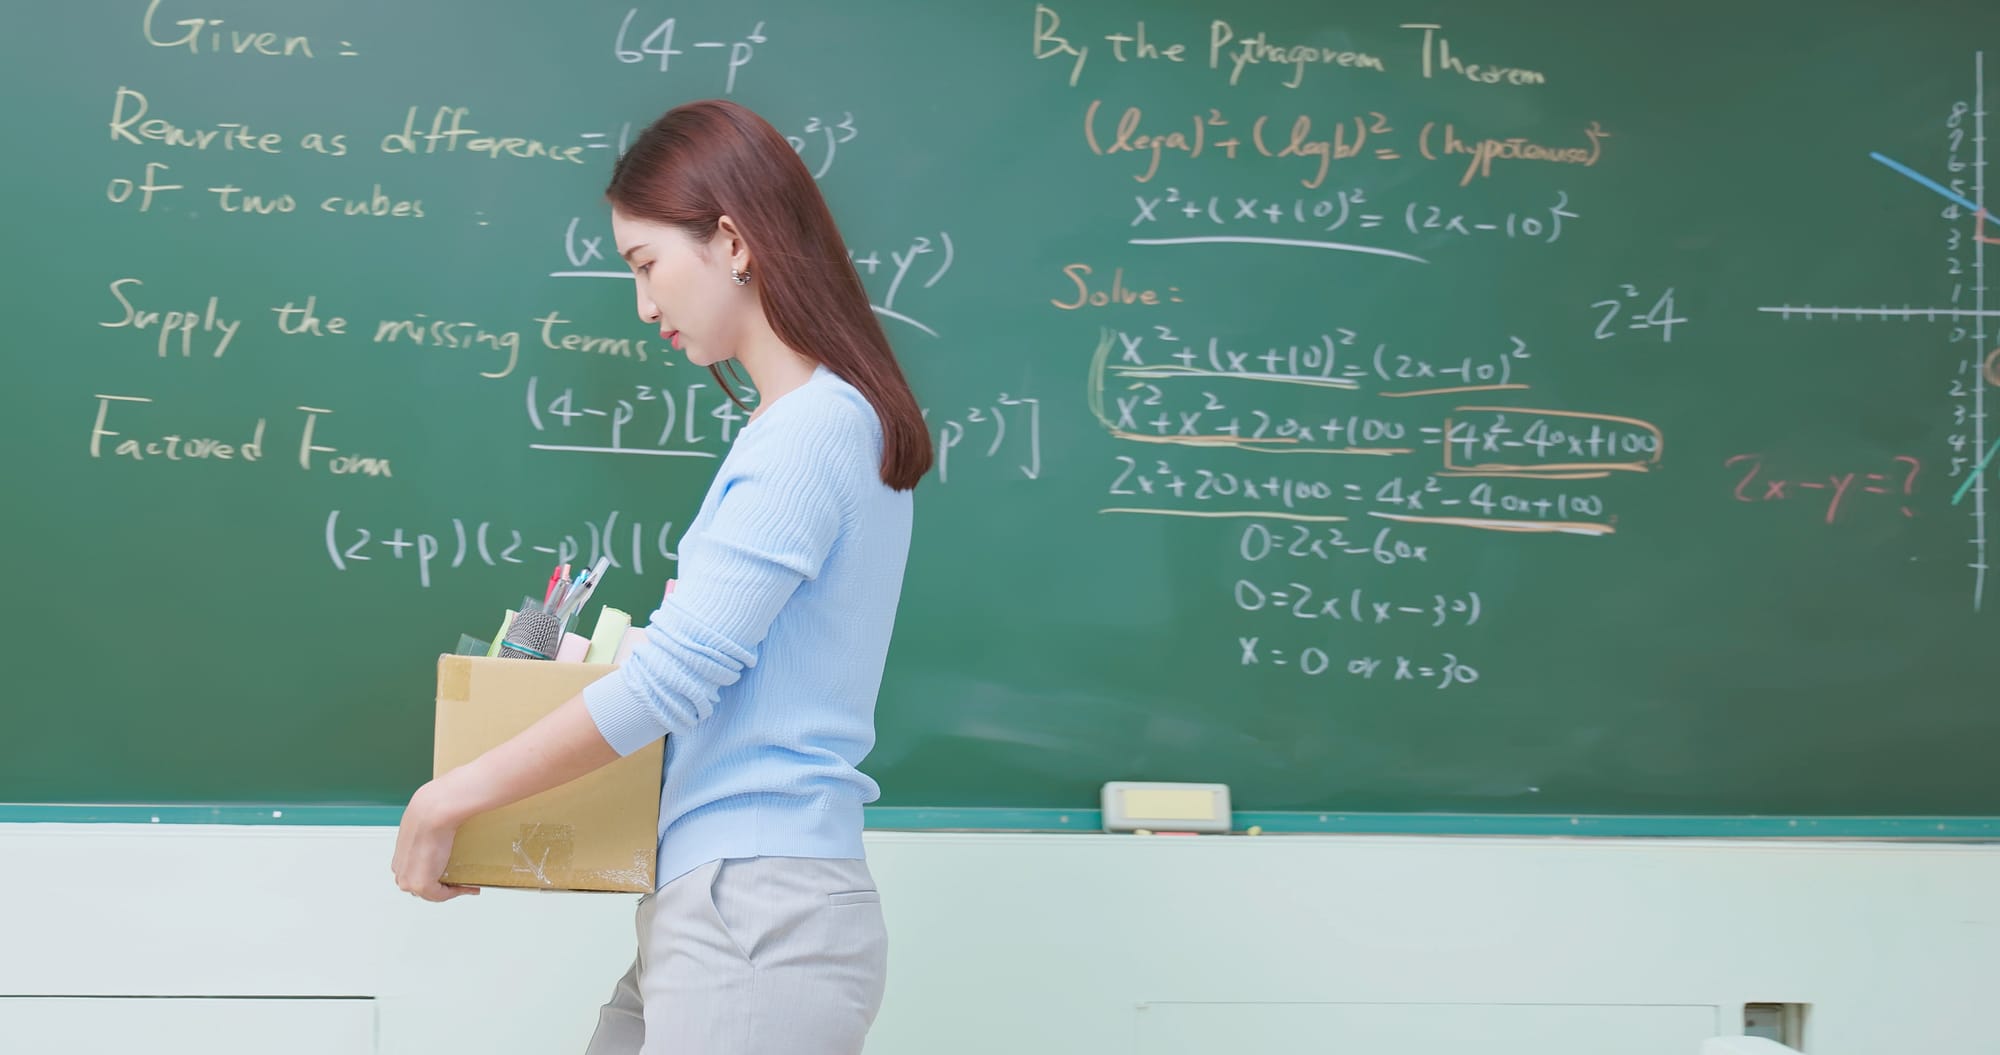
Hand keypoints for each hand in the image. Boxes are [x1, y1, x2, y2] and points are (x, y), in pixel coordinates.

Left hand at [390, 777, 481, 901]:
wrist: (436, 809)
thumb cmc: (435, 805)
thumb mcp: (428, 812)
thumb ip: (432, 817)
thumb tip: (450, 800)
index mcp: (400, 851)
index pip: (414, 869)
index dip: (433, 873)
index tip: (450, 873)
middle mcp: (400, 867)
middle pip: (419, 885)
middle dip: (440, 885)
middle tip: (461, 881)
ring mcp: (408, 878)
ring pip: (429, 892)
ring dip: (447, 890)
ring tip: (466, 884)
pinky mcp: (421, 884)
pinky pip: (440, 896)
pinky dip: (456, 893)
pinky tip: (470, 887)